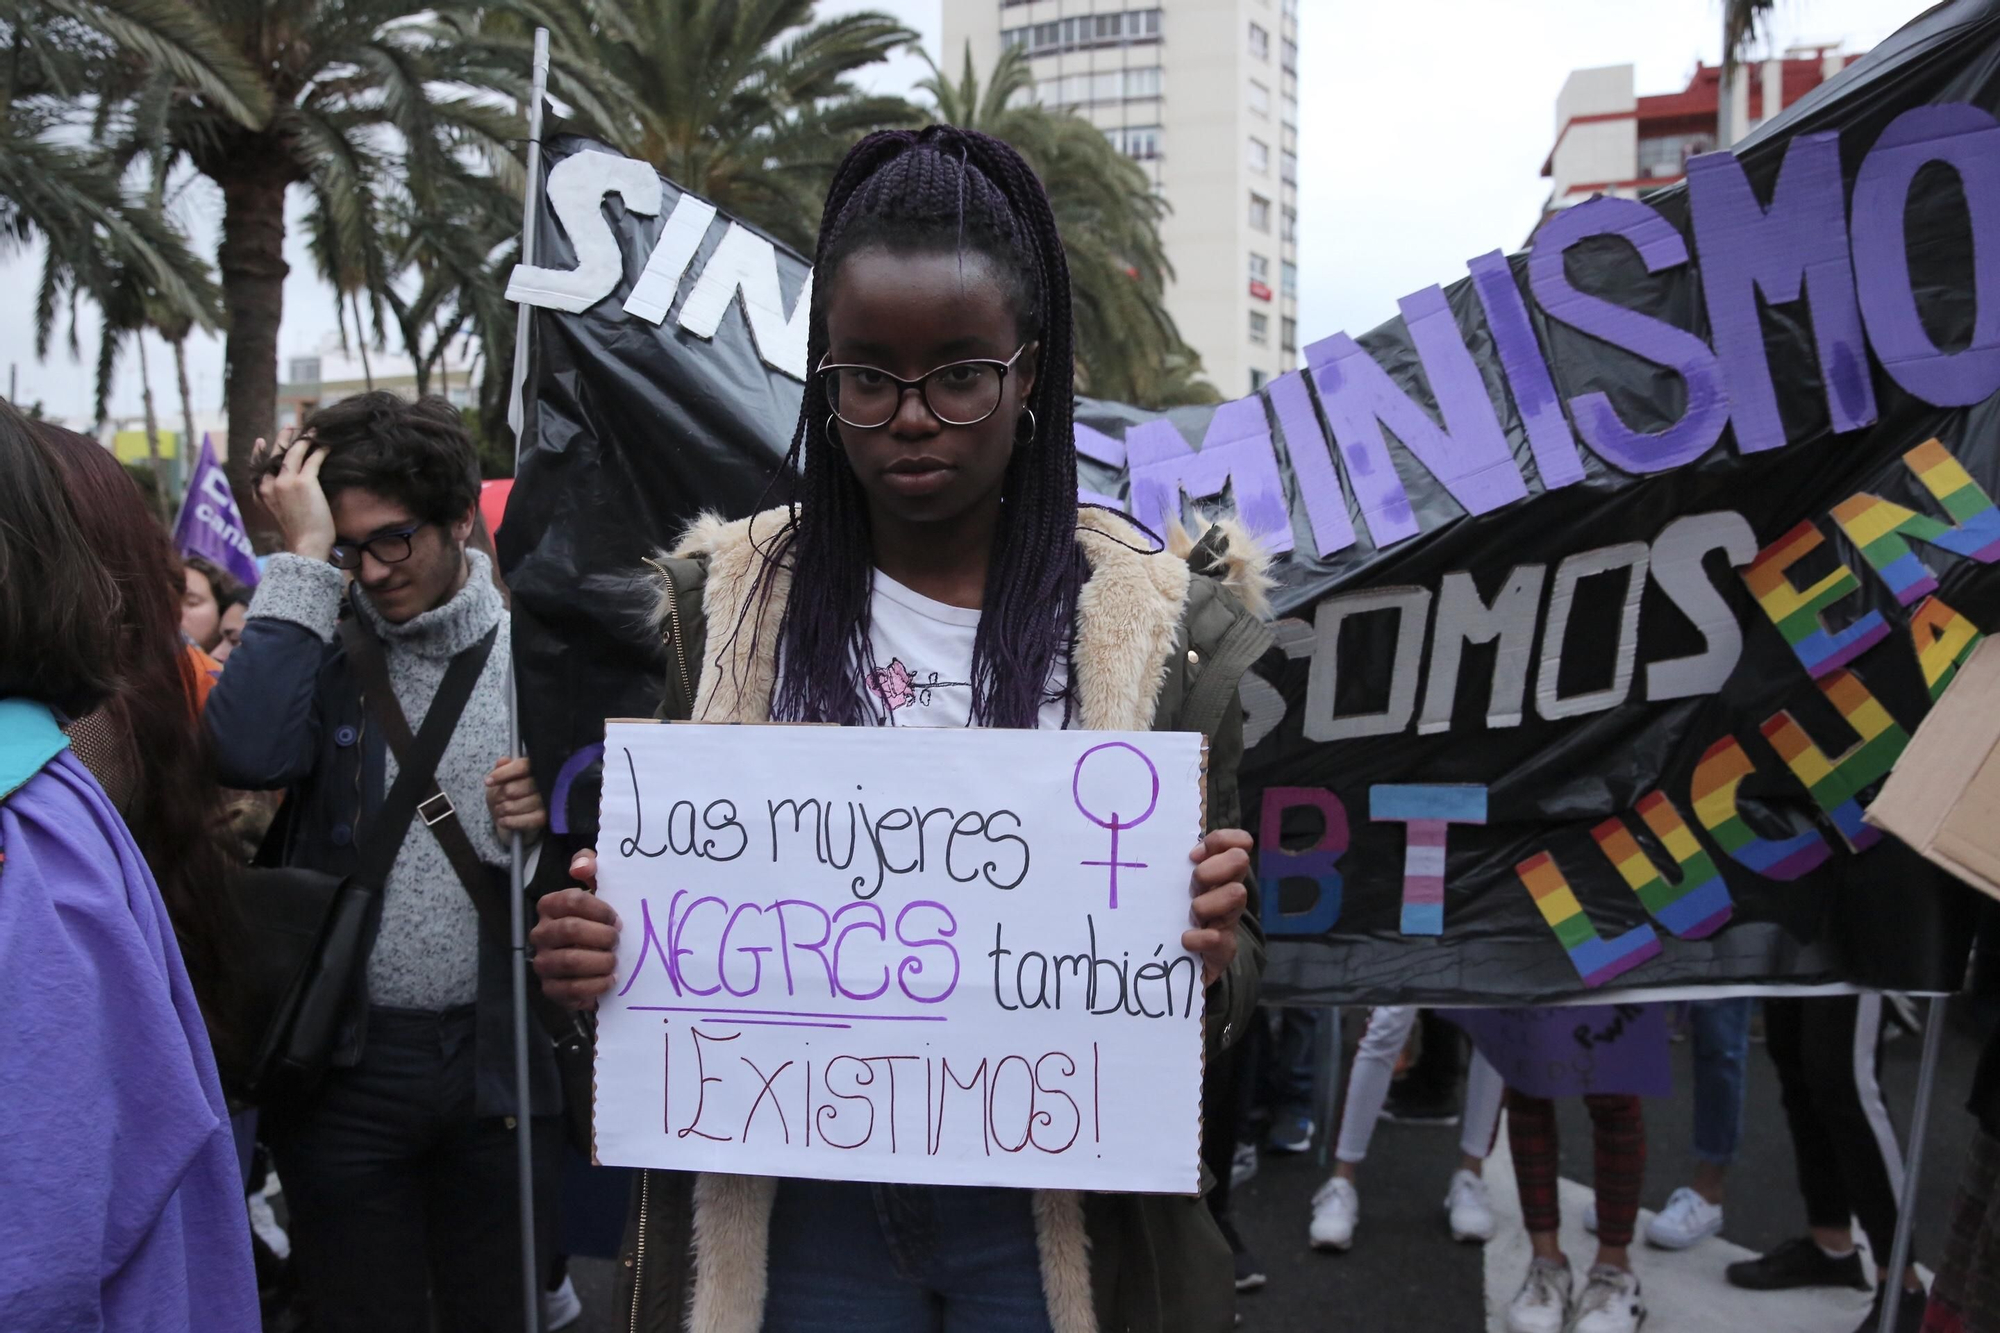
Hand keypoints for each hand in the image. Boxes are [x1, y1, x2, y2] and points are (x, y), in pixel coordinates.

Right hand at [252, 429, 336, 560]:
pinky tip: (327, 445)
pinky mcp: (303, 482)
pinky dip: (320, 450)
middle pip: (274, 455)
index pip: (257, 468)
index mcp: (261, 495)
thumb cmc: (299, 536)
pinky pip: (313, 459)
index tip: (261, 442)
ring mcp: (285, 482)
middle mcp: (269, 485)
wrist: (306, 546)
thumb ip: (278, 501)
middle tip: (290, 427)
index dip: (258, 453)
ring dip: (304, 439)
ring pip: (294, 453)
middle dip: (282, 439)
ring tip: (313, 431)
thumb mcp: (279, 516)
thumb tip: (289, 491)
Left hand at [485, 756, 544, 838]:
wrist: (513, 816)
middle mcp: (546, 782)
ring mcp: (547, 801)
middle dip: (500, 795)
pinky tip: (503, 820)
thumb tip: (502, 761)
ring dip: (503, 809)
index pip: (521, 766)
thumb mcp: (503, 778)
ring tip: (501, 809)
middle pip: (515, 788)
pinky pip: (525, 820)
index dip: (503, 774)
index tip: (488, 782)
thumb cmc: (509, 794)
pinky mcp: (545, 818)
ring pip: (516, 805)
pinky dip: (510, 821)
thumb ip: (502, 767)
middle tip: (498, 799)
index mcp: (536, 767)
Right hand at [531, 850, 618, 1009]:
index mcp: (549, 906)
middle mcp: (540, 934)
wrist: (597, 963)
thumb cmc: (598, 921)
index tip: (617, 919)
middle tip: (617, 941)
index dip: (599, 909)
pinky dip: (596, 985)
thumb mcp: (599, 889)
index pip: (570, 900)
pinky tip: (609, 980)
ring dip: (600, 961)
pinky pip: (571, 989)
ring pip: (570, 960)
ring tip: (614, 961)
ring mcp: (543, 963)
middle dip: (601, 936)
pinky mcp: (550, 989)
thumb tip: (579, 867)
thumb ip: (591, 867)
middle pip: (570, 929)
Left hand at [1185, 829, 1251, 984]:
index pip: (1237, 842)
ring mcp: (1229, 921)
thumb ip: (1173, 865)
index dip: (1219, 841)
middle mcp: (1228, 892)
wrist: (1176, 967)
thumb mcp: (1173, 888)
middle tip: (1192, 886)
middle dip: (1212, 868)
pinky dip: (1200, 938)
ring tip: (1190, 916)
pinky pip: (1222, 939)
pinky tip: (1186, 940)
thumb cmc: (1172, 918)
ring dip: (1206, 903)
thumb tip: (1161, 842)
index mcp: (1217, 873)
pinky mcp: (1224, 951)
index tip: (1192, 856)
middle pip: (1240, 860)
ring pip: (1236, 894)